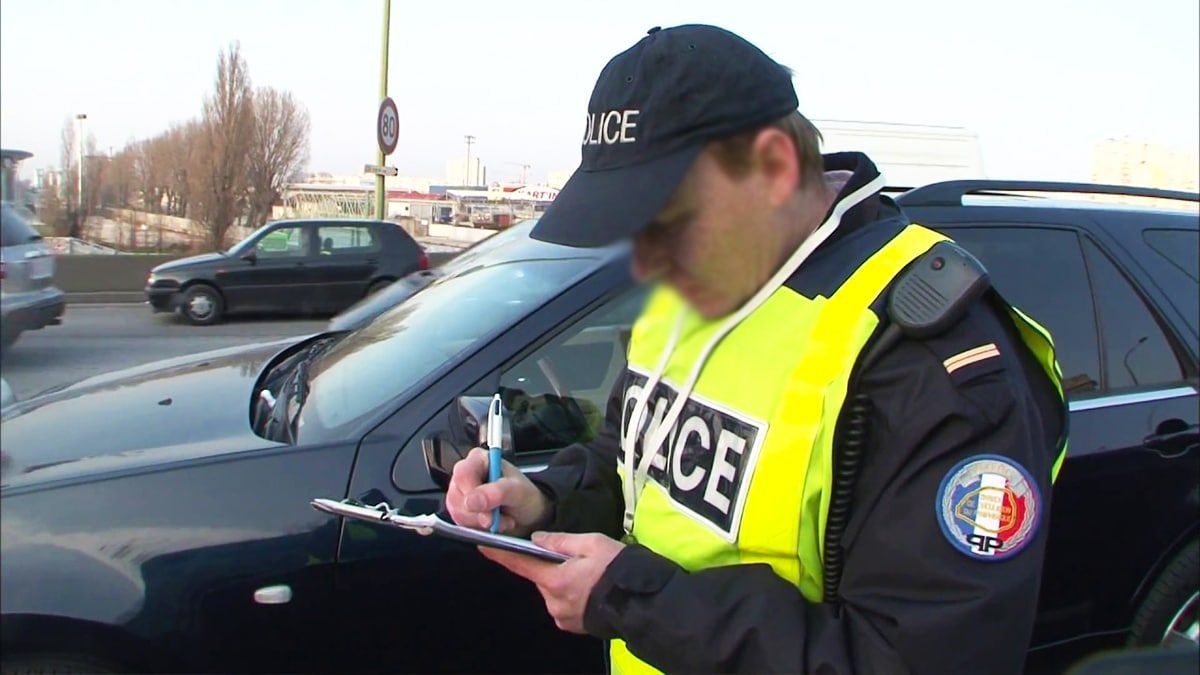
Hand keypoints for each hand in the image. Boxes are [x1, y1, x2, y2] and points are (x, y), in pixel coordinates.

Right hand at [445, 446, 551, 536]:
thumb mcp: (518, 491)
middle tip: (498, 517)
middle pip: (456, 495)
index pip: (463, 473)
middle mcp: (466, 474)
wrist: (528, 515)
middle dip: (479, 513)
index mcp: (479, 459)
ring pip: (456, 512)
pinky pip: (459, 524)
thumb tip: (472, 500)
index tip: (486, 509)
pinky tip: (492, 524)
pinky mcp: (460, 511)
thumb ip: (498, 492)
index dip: (471, 492)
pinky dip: (477, 529)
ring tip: (500, 519)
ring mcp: (460, 493)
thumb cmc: (525, 497)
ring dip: (480, 522)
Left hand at [480, 531, 624, 633]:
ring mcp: (562, 616)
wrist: (644, 602)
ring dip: (562, 580)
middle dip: (551, 566)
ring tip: (589, 575)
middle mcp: (554, 602)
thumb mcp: (592, 543)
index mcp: (557, 580)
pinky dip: (571, 594)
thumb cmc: (620, 569)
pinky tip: (590, 589)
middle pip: (540, 577)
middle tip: (576, 558)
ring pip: (552, 590)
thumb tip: (536, 539)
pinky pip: (562, 604)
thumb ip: (560, 541)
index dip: (500, 554)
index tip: (482, 544)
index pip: (520, 564)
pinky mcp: (572, 625)